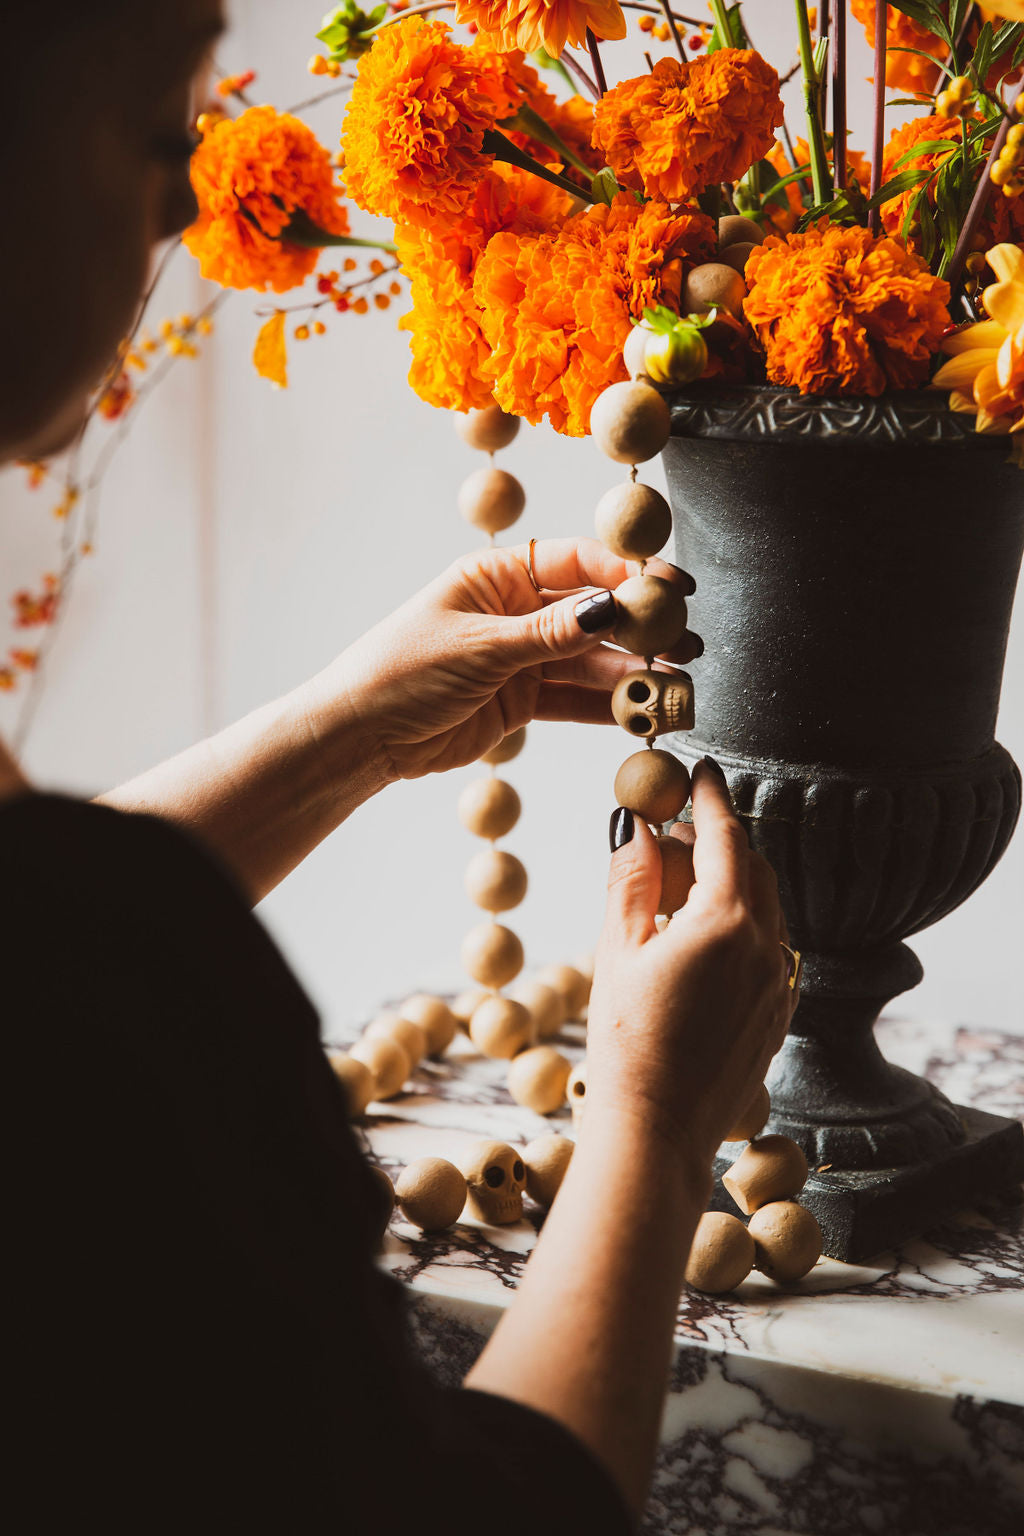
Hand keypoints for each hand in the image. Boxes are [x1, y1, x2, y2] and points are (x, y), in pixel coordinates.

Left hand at [316, 538, 700, 779]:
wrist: (362, 736)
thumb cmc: (402, 672)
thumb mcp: (481, 647)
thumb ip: (552, 633)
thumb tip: (613, 608)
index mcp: (497, 575)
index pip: (577, 563)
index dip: (627, 573)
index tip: (670, 588)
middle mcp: (515, 611)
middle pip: (593, 614)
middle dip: (640, 629)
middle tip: (685, 643)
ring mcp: (522, 658)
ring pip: (591, 661)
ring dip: (632, 674)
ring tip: (674, 687)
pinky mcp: (522, 702)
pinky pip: (576, 699)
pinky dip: (608, 707)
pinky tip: (642, 712)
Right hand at [586, 760, 796, 1168]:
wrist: (657, 1131)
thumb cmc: (625, 1042)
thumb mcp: (617, 949)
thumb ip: (631, 878)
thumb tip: (636, 822)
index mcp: (726, 921)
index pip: (724, 835)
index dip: (708, 797)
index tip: (697, 769)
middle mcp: (766, 945)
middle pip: (752, 866)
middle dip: (718, 838)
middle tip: (676, 829)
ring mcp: (779, 981)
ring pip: (765, 906)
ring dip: (730, 882)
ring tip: (680, 887)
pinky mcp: (780, 1012)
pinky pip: (769, 947)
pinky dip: (742, 925)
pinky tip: (700, 940)